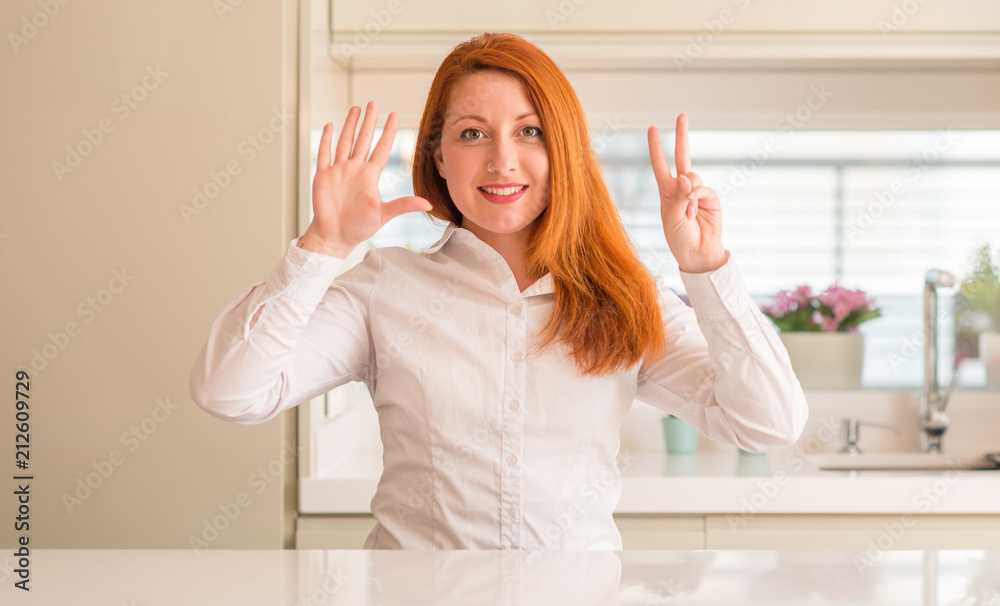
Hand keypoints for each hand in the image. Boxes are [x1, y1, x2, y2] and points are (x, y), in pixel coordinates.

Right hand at [299, 102, 431, 256]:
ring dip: (350, 125)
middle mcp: (354, 170)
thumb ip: (404, 205)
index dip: (387, 131)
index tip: (394, 115)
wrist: (335, 237)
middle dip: (369, 121)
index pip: (380, 148)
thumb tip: (428, 204)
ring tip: (356, 108)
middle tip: (374, 103)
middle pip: (363, 139)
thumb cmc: (358, 228)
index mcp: (369, 176)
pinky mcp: (323, 177)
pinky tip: (330, 126)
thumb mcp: (384, 214)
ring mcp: (338, 172)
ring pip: (344, 142)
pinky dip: (326, 140)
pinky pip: (324, 154)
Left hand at [647, 113, 726, 273]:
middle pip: (681, 156)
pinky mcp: (710, 197)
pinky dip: (698, 198)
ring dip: (689, 192)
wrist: (698, 252)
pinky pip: (703, 188)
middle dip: (682, 136)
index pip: (660, 164)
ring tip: (688, 211)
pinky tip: (695, 211)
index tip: (651, 128)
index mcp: (667, 192)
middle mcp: (681, 188)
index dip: (656, 147)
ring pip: (693, 176)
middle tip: (682, 115)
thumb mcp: (672, 218)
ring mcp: (697, 191)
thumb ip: (678, 197)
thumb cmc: (679, 238)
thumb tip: (686, 178)